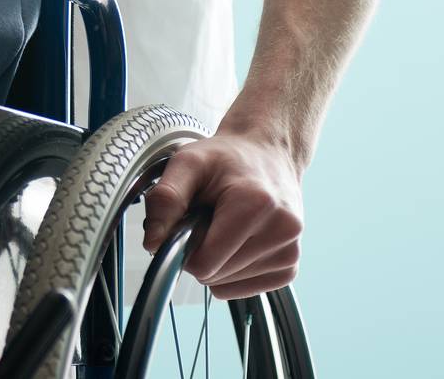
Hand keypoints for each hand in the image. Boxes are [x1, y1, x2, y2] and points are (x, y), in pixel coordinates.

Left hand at [140, 129, 304, 299]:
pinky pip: (243, 289)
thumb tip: (153, 243)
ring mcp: (290, 251)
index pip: (205, 263)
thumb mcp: (188, 163)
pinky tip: (239, 239)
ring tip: (226, 224)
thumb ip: (166, 200)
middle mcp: (282, 230)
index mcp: (256, 204)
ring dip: (217, 260)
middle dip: (201, 251)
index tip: (190, 221)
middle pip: (214, 275)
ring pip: (227, 285)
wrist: (266, 153)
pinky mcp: (290, 266)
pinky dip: (231, 270)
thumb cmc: (226, 159)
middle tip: (209, 217)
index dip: (185, 246)